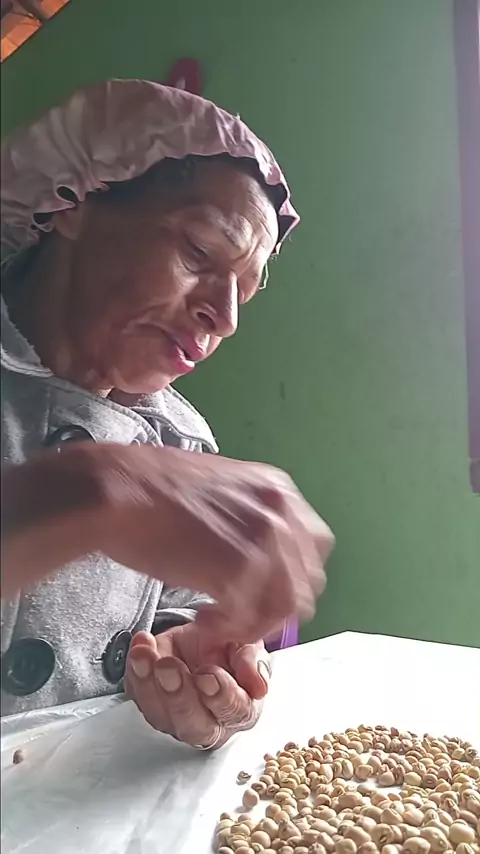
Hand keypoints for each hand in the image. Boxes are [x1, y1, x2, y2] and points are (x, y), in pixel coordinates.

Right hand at [2, 442, 333, 643]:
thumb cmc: (152, 488)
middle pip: (305, 583)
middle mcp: (280, 513)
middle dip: (274, 606)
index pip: (314, 547)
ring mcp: (264, 542)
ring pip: (283, 608)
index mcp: (278, 490)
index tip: (263, 590)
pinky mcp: (238, 571)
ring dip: (251, 623)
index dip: (289, 576)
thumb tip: (258, 552)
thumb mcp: (222, 487)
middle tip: (237, 612)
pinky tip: (200, 621)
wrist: (118, 490)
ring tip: (215, 619)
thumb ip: (249, 516)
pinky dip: (225, 630)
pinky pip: (248, 620)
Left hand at [124, 624, 270, 748]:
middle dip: (178, 695)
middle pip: (193, 724)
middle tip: (168, 666)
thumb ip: (252, 662)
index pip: (232, 712)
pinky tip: (139, 647)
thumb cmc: (231, 646)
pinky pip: (139, 696)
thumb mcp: (248, 644)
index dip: (220, 695)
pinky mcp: (151, 704)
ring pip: (160, 715)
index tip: (207, 673)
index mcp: (240, 710)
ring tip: (144, 653)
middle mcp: (208, 722)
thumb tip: (258, 686)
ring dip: (148, 684)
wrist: (207, 635)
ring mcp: (176, 718)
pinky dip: (134, 672)